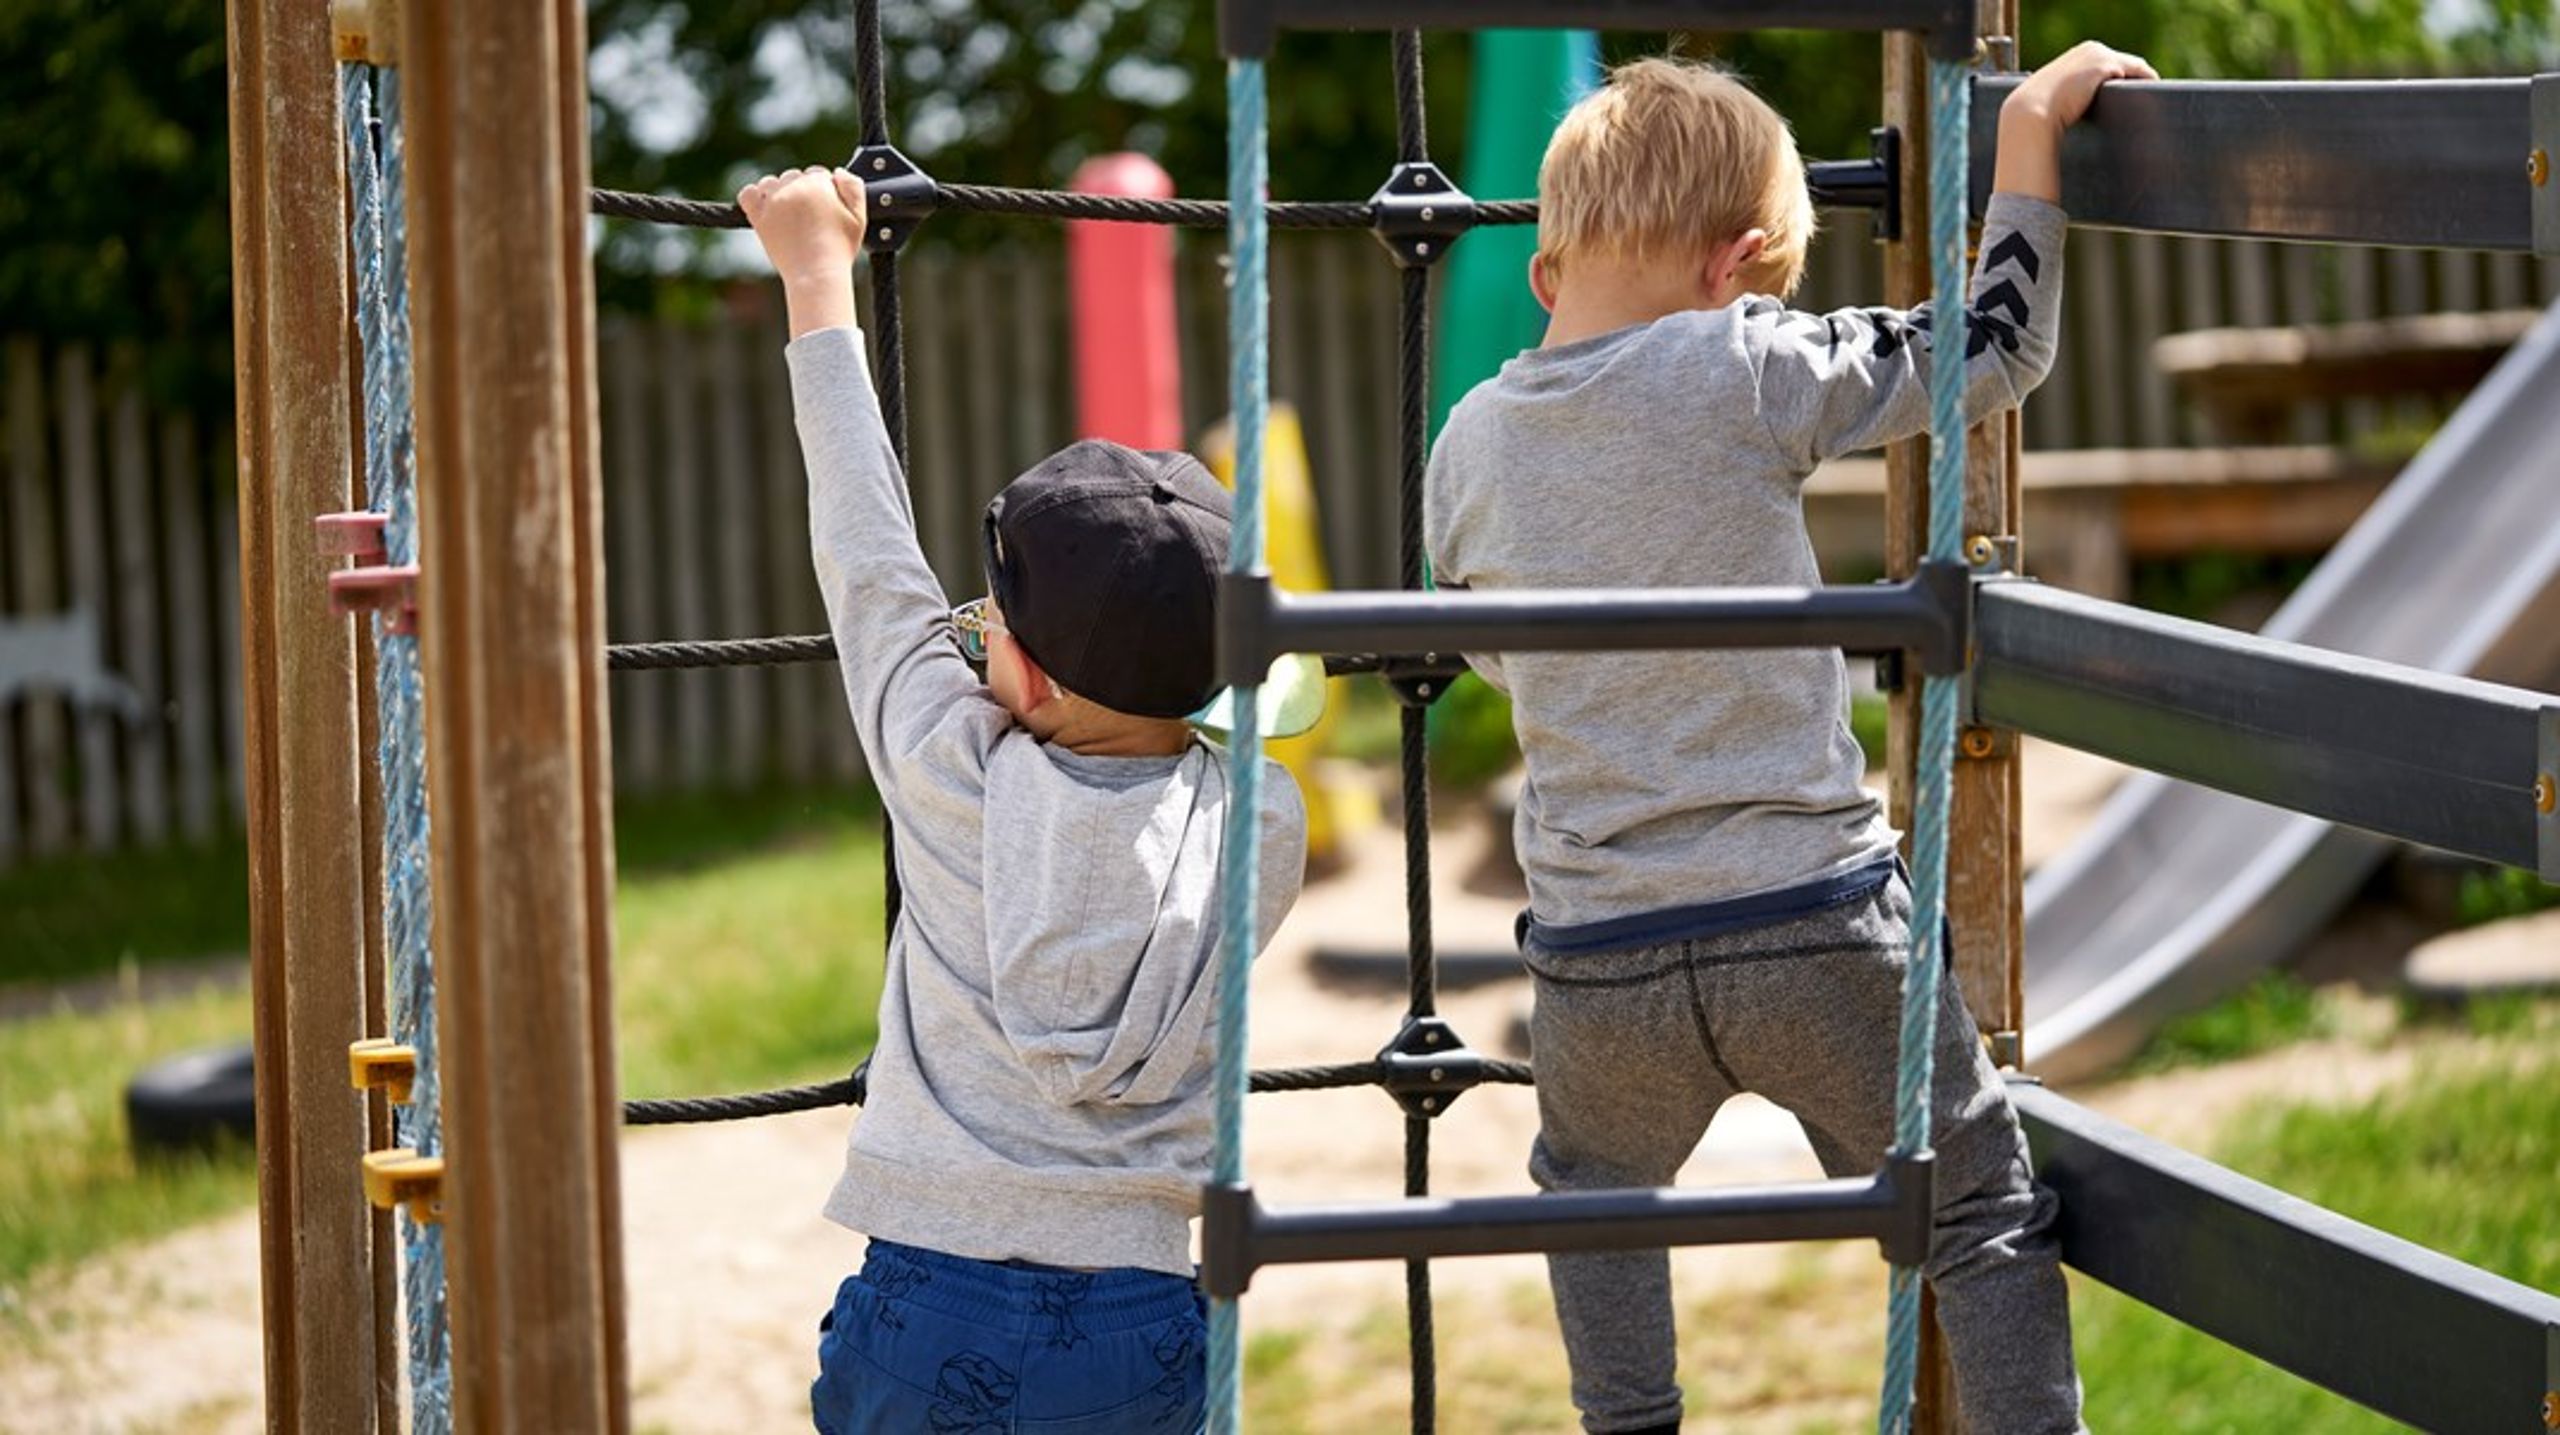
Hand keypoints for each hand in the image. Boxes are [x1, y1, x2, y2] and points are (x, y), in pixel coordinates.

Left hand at [737, 166, 868, 285]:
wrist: (816, 275)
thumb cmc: (839, 249)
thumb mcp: (859, 217)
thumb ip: (853, 187)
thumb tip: (837, 172)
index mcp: (818, 185)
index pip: (818, 174)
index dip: (824, 191)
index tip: (825, 209)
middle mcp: (793, 189)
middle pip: (794, 177)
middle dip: (802, 191)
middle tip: (810, 217)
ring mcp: (773, 202)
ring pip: (771, 182)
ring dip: (778, 192)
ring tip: (790, 214)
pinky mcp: (759, 217)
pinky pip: (748, 194)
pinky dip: (754, 197)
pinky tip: (766, 208)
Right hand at [2005, 40, 2157, 130]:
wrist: (2032, 112)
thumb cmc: (2039, 113)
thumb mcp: (2056, 99)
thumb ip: (2071, 98)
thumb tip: (2078, 115)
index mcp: (2078, 55)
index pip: (2110, 64)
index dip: (2122, 80)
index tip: (2129, 97)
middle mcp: (2091, 49)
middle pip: (2125, 64)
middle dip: (2136, 80)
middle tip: (2146, 101)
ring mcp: (2100, 55)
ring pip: (2135, 67)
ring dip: (2144, 81)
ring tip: (2152, 101)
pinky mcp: (2107, 66)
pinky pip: (2139, 71)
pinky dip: (2148, 81)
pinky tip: (2153, 96)